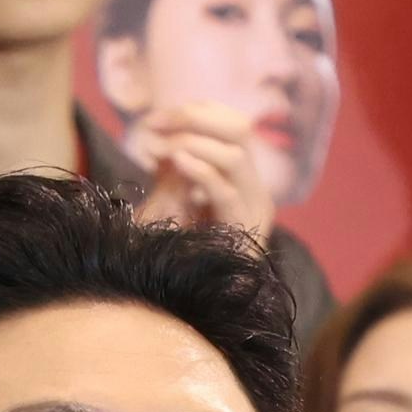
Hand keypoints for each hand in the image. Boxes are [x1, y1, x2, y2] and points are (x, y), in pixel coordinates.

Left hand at [128, 100, 276, 245]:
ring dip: (192, 144)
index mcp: (245, 179)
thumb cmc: (176, 250)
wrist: (187, 301)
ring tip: (161, 149)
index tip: (157, 117)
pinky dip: (199, 171)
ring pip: (236, 155)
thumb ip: (175, 165)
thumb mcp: (174, 197)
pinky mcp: (243, 232)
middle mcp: (256, 190)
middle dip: (194, 119)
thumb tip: (162, 127)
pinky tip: (175, 164)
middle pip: (240, 128)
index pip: (233, 123)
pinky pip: (226, 191)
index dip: (197, 110)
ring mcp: (254, 210)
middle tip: (155, 123)